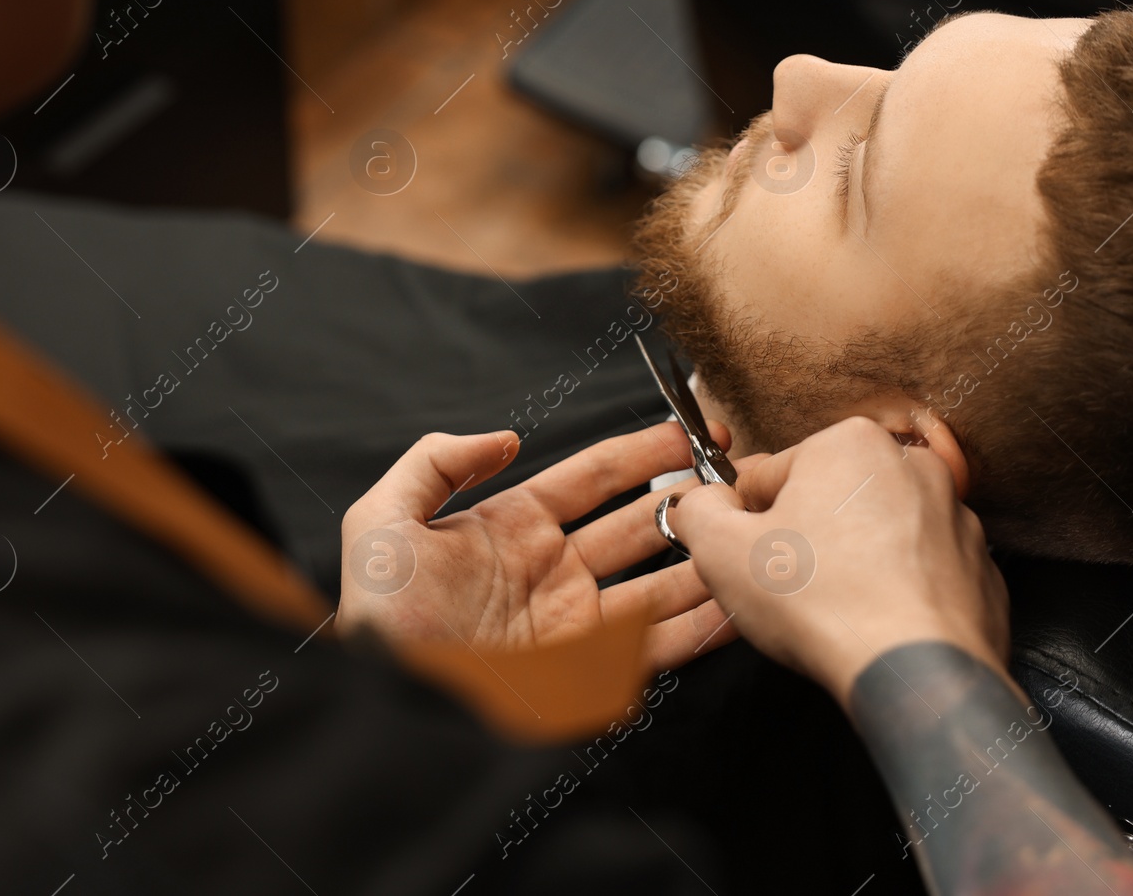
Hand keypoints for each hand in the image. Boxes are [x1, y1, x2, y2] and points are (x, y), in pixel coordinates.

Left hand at [337, 422, 748, 673]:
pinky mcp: (591, 673)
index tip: (696, 428)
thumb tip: (506, 436)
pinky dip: (702, 625)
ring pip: (661, 580)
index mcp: (515, 527)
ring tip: (752, 530)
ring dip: (705, 556)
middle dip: (690, 499)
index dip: (646, 450)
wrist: (388, 703)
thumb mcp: (383, 518)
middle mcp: (555, 570)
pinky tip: (737, 601)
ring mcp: (578, 621)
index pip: (596, 476)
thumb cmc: (379, 613)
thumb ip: (438, 461)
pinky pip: (660, 645)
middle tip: (740, 478)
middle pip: (640, 523)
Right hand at [673, 416, 1009, 707]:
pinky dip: (897, 594)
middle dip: (804, 539)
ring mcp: (955, 517)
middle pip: (827, 500)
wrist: (917, 672)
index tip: (750, 559)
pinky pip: (919, 573)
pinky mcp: (979, 568)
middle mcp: (911, 466)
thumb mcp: (721, 551)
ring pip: (876, 536)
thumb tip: (697, 503)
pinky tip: (876, 623)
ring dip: (852, 565)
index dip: (747, 522)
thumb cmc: (822, 603)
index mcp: (849, 443)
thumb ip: (697, 511)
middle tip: (790, 589)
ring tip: (835, 611)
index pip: (770, 476)